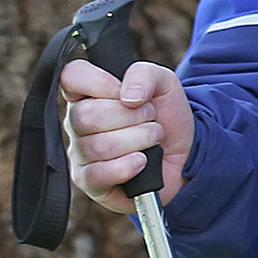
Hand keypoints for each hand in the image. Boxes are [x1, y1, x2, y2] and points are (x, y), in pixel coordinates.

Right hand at [62, 59, 191, 210]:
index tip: (123, 91)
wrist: (186, 153)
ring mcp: (80, 153)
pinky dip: (128, 166)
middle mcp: (76, 123)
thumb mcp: (164, 83)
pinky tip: (143, 161)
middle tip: (150, 118)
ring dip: (139, 139)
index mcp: (88, 94)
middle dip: (132, 116)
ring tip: (152, 138)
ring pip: (98, 146)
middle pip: (86, 116)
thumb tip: (127, 96)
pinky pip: (98, 175)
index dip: (98, 82)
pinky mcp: (89, 182)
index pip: (71, 77)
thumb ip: (145, 74)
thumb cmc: (166, 116)